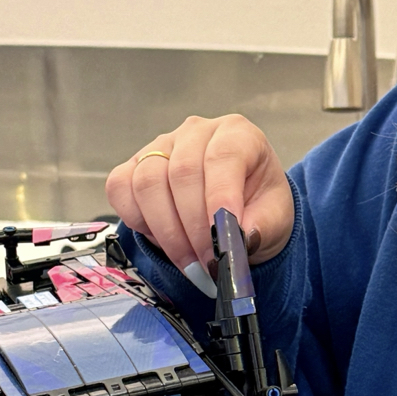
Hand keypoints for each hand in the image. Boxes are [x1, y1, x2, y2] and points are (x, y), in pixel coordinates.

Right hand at [105, 115, 294, 274]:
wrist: (238, 209)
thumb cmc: (257, 205)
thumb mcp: (275, 218)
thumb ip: (261, 227)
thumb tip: (239, 240)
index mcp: (237, 134)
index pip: (223, 157)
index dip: (219, 197)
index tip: (222, 237)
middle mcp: (196, 132)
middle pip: (182, 173)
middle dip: (193, 227)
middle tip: (207, 263)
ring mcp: (160, 146)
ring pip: (148, 182)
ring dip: (167, 231)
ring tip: (189, 262)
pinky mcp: (133, 166)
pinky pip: (121, 189)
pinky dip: (138, 221)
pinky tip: (162, 240)